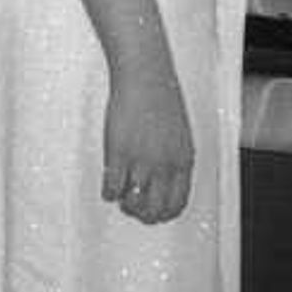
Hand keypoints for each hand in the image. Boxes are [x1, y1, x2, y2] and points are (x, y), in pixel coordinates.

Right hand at [101, 60, 199, 224]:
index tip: (152, 212)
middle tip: (132, 205)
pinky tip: (108, 182)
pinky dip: (108, 192)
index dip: (163, 214)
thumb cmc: (162, 100)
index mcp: (183, 161)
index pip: (177, 204)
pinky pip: (111, 189)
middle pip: (155, 211)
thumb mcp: (179, 135)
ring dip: (124, 203)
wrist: (146, 77)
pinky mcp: (119, 154)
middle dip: (142, 214)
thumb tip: (163, 182)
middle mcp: (165, 166)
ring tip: (120, 193)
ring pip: (132, 204)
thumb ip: (174, 160)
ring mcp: (142, 162)